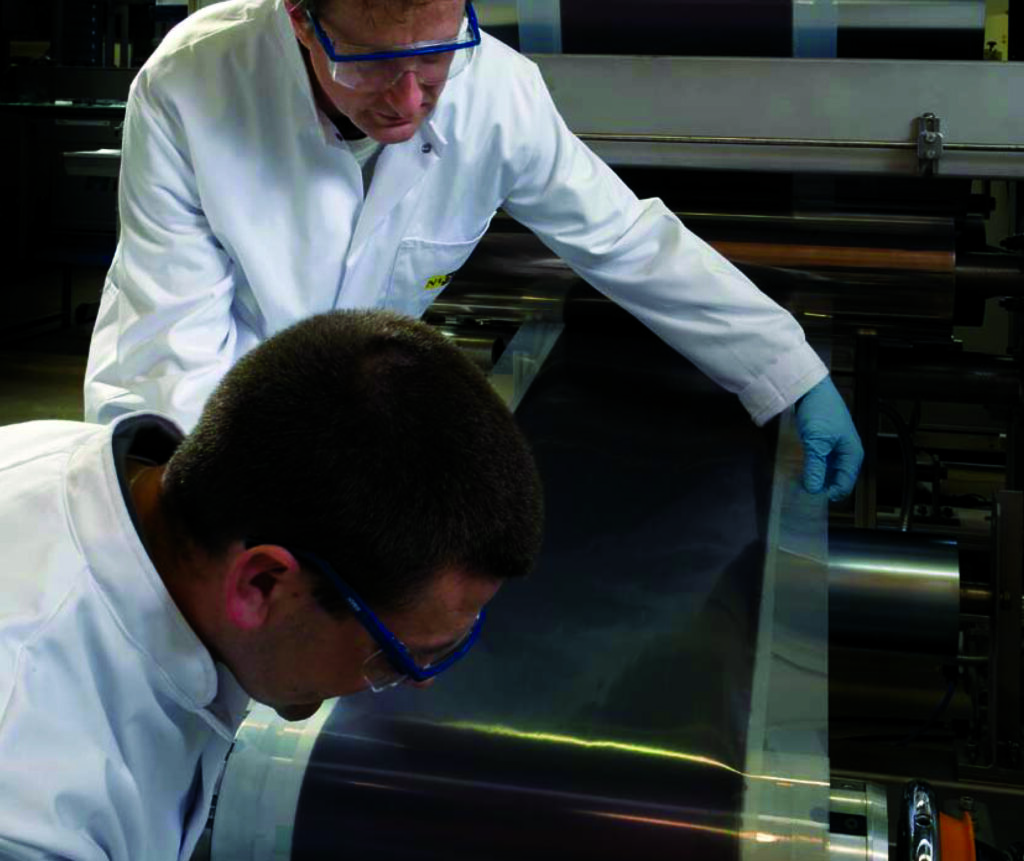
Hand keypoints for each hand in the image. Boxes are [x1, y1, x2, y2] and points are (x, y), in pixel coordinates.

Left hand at [795, 377, 863, 500]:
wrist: (811, 388)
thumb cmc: (819, 412)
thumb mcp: (816, 442)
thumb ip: (815, 467)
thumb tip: (813, 490)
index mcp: (852, 454)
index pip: (845, 484)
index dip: (829, 493)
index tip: (809, 497)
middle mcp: (847, 454)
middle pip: (836, 479)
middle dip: (821, 487)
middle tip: (801, 492)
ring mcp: (836, 448)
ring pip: (827, 472)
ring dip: (815, 478)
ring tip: (798, 484)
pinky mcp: (825, 443)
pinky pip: (821, 462)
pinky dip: (812, 468)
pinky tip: (799, 471)